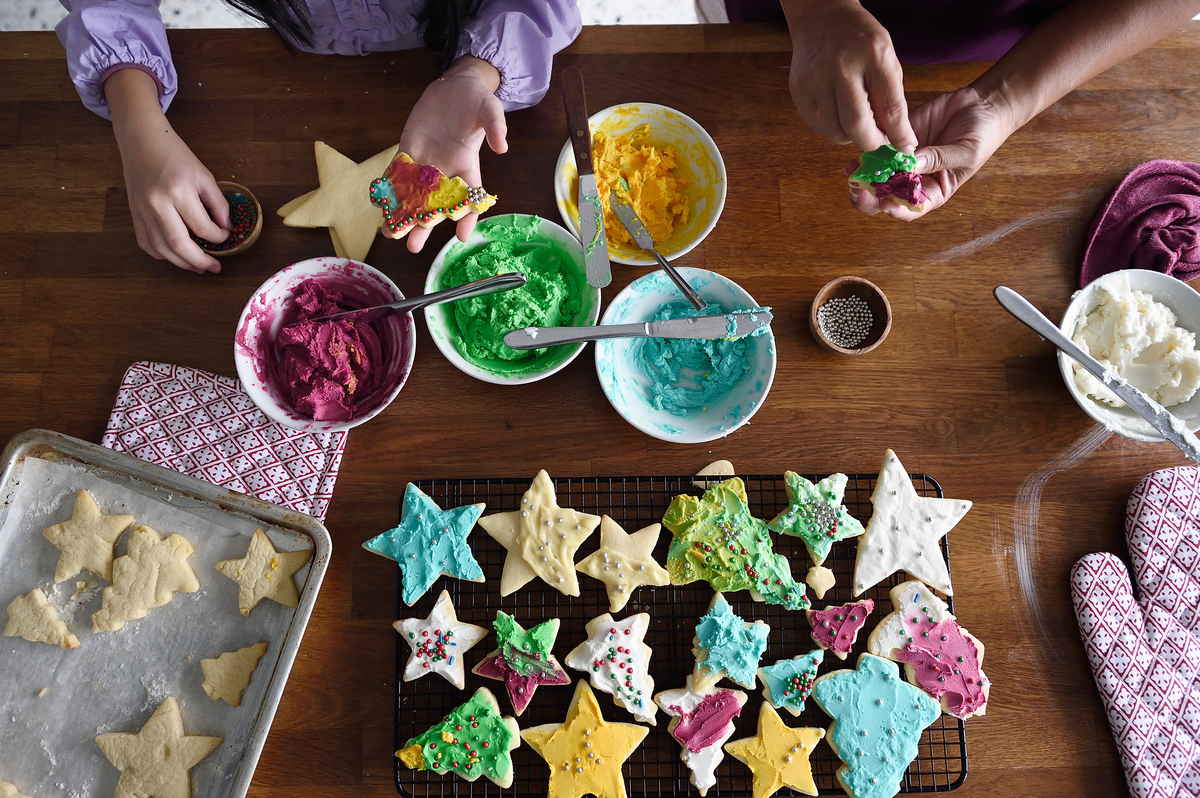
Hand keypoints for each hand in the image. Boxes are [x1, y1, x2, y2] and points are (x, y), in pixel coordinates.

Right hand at [106, 68, 228, 272]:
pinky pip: (146, 243)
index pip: (202, 227)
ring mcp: (142, 210)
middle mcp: (157, 203)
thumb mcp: (204, 175)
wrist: (141, 140)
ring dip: (182, 263)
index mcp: (178, 191)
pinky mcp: (133, 214)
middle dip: (201, 261)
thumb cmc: (175, 154)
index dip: (219, 237)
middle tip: (215, 268)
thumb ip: (217, 203)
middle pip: (180, 245)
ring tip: (198, 267)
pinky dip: (162, 254)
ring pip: (162, 249)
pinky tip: (176, 257)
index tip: (227, 237)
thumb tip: (227, 229)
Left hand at [398, 55, 507, 253]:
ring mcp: (425, 162)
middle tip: (412, 247)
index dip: (466, 218)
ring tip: (388, 233)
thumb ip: (496, 127)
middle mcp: (445, 171)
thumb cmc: (476, 100)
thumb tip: (502, 148)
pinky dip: (388, 189)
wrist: (455, 87)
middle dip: (423, 227)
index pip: (468, 199)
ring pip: (412, 195)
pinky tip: (378, 204)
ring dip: (400, 215)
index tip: (462, 236)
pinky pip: (396, 173)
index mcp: (468, 166)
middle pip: (434, 206)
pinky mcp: (408, 150)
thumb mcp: (490, 109)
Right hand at [782, 0, 915, 151]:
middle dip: (871, 142)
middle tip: (878, 143)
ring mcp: (816, 78)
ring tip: (856, 123)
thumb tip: (894, 138)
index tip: (905, 148)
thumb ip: (890, 97)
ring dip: (850, 136)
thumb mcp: (886, 59)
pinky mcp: (798, 89)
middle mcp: (842, 66)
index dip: (900, 134)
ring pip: (835, 130)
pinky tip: (837, 112)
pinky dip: (832, 127)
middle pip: (857, 124)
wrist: (821, 17)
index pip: (891, 107)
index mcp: (874, 54)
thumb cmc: (860, 40)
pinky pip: (818, 124)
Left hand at [848, 86, 1013, 219]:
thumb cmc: (982, 134)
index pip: (910, 209)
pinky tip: (856, 155)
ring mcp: (904, 160)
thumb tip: (911, 165)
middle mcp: (914, 179)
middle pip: (886, 196)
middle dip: (870, 198)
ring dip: (863, 177)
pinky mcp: (898, 139)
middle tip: (858, 191)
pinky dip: (866, 153)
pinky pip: (879, 149)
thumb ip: (938, 159)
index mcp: (933, 191)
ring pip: (877, 174)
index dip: (896, 211)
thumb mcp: (966, 151)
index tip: (886, 205)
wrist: (983, 104)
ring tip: (852, 172)